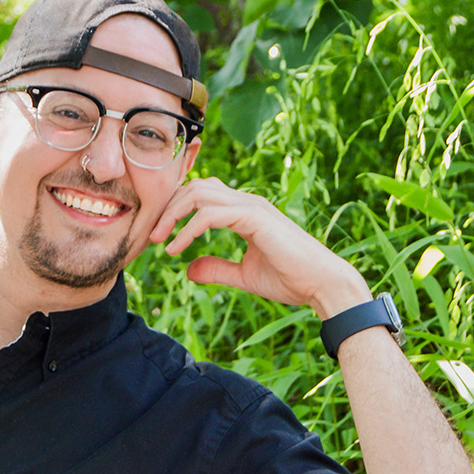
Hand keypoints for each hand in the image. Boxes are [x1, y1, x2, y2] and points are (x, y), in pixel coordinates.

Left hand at [148, 178, 370, 318]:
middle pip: (195, 187)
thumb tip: (188, 270)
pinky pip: (210, 214)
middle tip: (152, 236)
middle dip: (168, 208)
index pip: (202, 194)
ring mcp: (252, 207)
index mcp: (245, 211)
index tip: (160, 235)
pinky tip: (176, 249)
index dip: (176, 209)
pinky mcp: (255, 218)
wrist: (322, 285)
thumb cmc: (290, 280)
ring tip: (159, 240)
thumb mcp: (243, 277)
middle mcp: (247, 202)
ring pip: (199, 193)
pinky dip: (188, 229)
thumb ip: (217, 269)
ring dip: (173, 214)